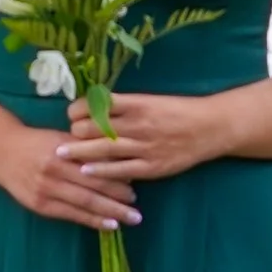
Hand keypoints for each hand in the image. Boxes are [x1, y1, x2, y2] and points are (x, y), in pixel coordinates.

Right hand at [0, 117, 140, 233]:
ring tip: (129, 219)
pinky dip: (91, 220)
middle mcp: (54, 172)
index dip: (116, 178)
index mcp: (61, 152)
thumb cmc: (36, 142)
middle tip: (137, 208)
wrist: (1, 152)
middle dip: (118, 200)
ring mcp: (45, 190)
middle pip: (92, 188)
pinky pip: (71, 215)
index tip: (135, 184)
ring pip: (84, 204)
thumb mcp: (60, 139)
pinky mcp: (40, 205)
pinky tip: (108, 225)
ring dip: (109, 213)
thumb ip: (85, 148)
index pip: (94, 167)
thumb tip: (117, 160)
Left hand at [55, 90, 230, 182]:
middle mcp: (138, 124)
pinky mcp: (150, 166)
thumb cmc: (179, 110)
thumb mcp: (152, 100)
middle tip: (68, 134)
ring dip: (79, 151)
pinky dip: (100, 170)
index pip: (98, 104)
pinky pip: (120, 170)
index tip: (72, 113)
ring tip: (61, 153)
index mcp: (138, 103)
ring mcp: (144, 147)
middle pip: (95, 127)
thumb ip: (126, 105)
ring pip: (103, 149)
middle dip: (76, 131)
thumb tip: (95, 106)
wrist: (210, 127)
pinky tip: (85, 171)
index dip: (79, 109)